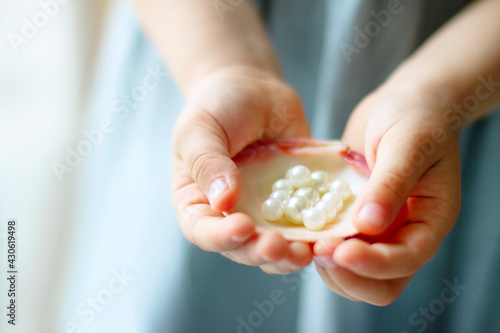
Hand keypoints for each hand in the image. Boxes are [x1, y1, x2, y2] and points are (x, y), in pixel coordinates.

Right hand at [172, 67, 312, 273]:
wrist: (254, 90)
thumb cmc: (217, 107)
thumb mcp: (201, 129)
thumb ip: (208, 163)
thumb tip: (223, 201)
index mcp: (197, 202)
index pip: (202, 231)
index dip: (220, 237)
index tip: (242, 228)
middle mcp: (229, 214)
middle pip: (242, 247)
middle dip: (260, 251)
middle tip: (278, 246)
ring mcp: (263, 212)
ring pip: (274, 246)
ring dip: (289, 255)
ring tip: (305, 250)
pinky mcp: (292, 204)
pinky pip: (303, 226)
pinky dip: (315, 235)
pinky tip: (328, 235)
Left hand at [314, 84, 461, 304]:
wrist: (403, 102)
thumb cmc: (417, 116)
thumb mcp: (408, 144)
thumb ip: (389, 184)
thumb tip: (366, 226)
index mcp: (429, 220)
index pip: (407, 260)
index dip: (374, 263)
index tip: (340, 250)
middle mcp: (404, 232)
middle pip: (381, 282)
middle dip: (348, 274)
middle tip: (318, 251)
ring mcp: (378, 228)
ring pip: (354, 271)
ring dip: (329, 265)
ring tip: (306, 242)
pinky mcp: (352, 216)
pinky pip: (335, 243)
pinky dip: (318, 244)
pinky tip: (298, 227)